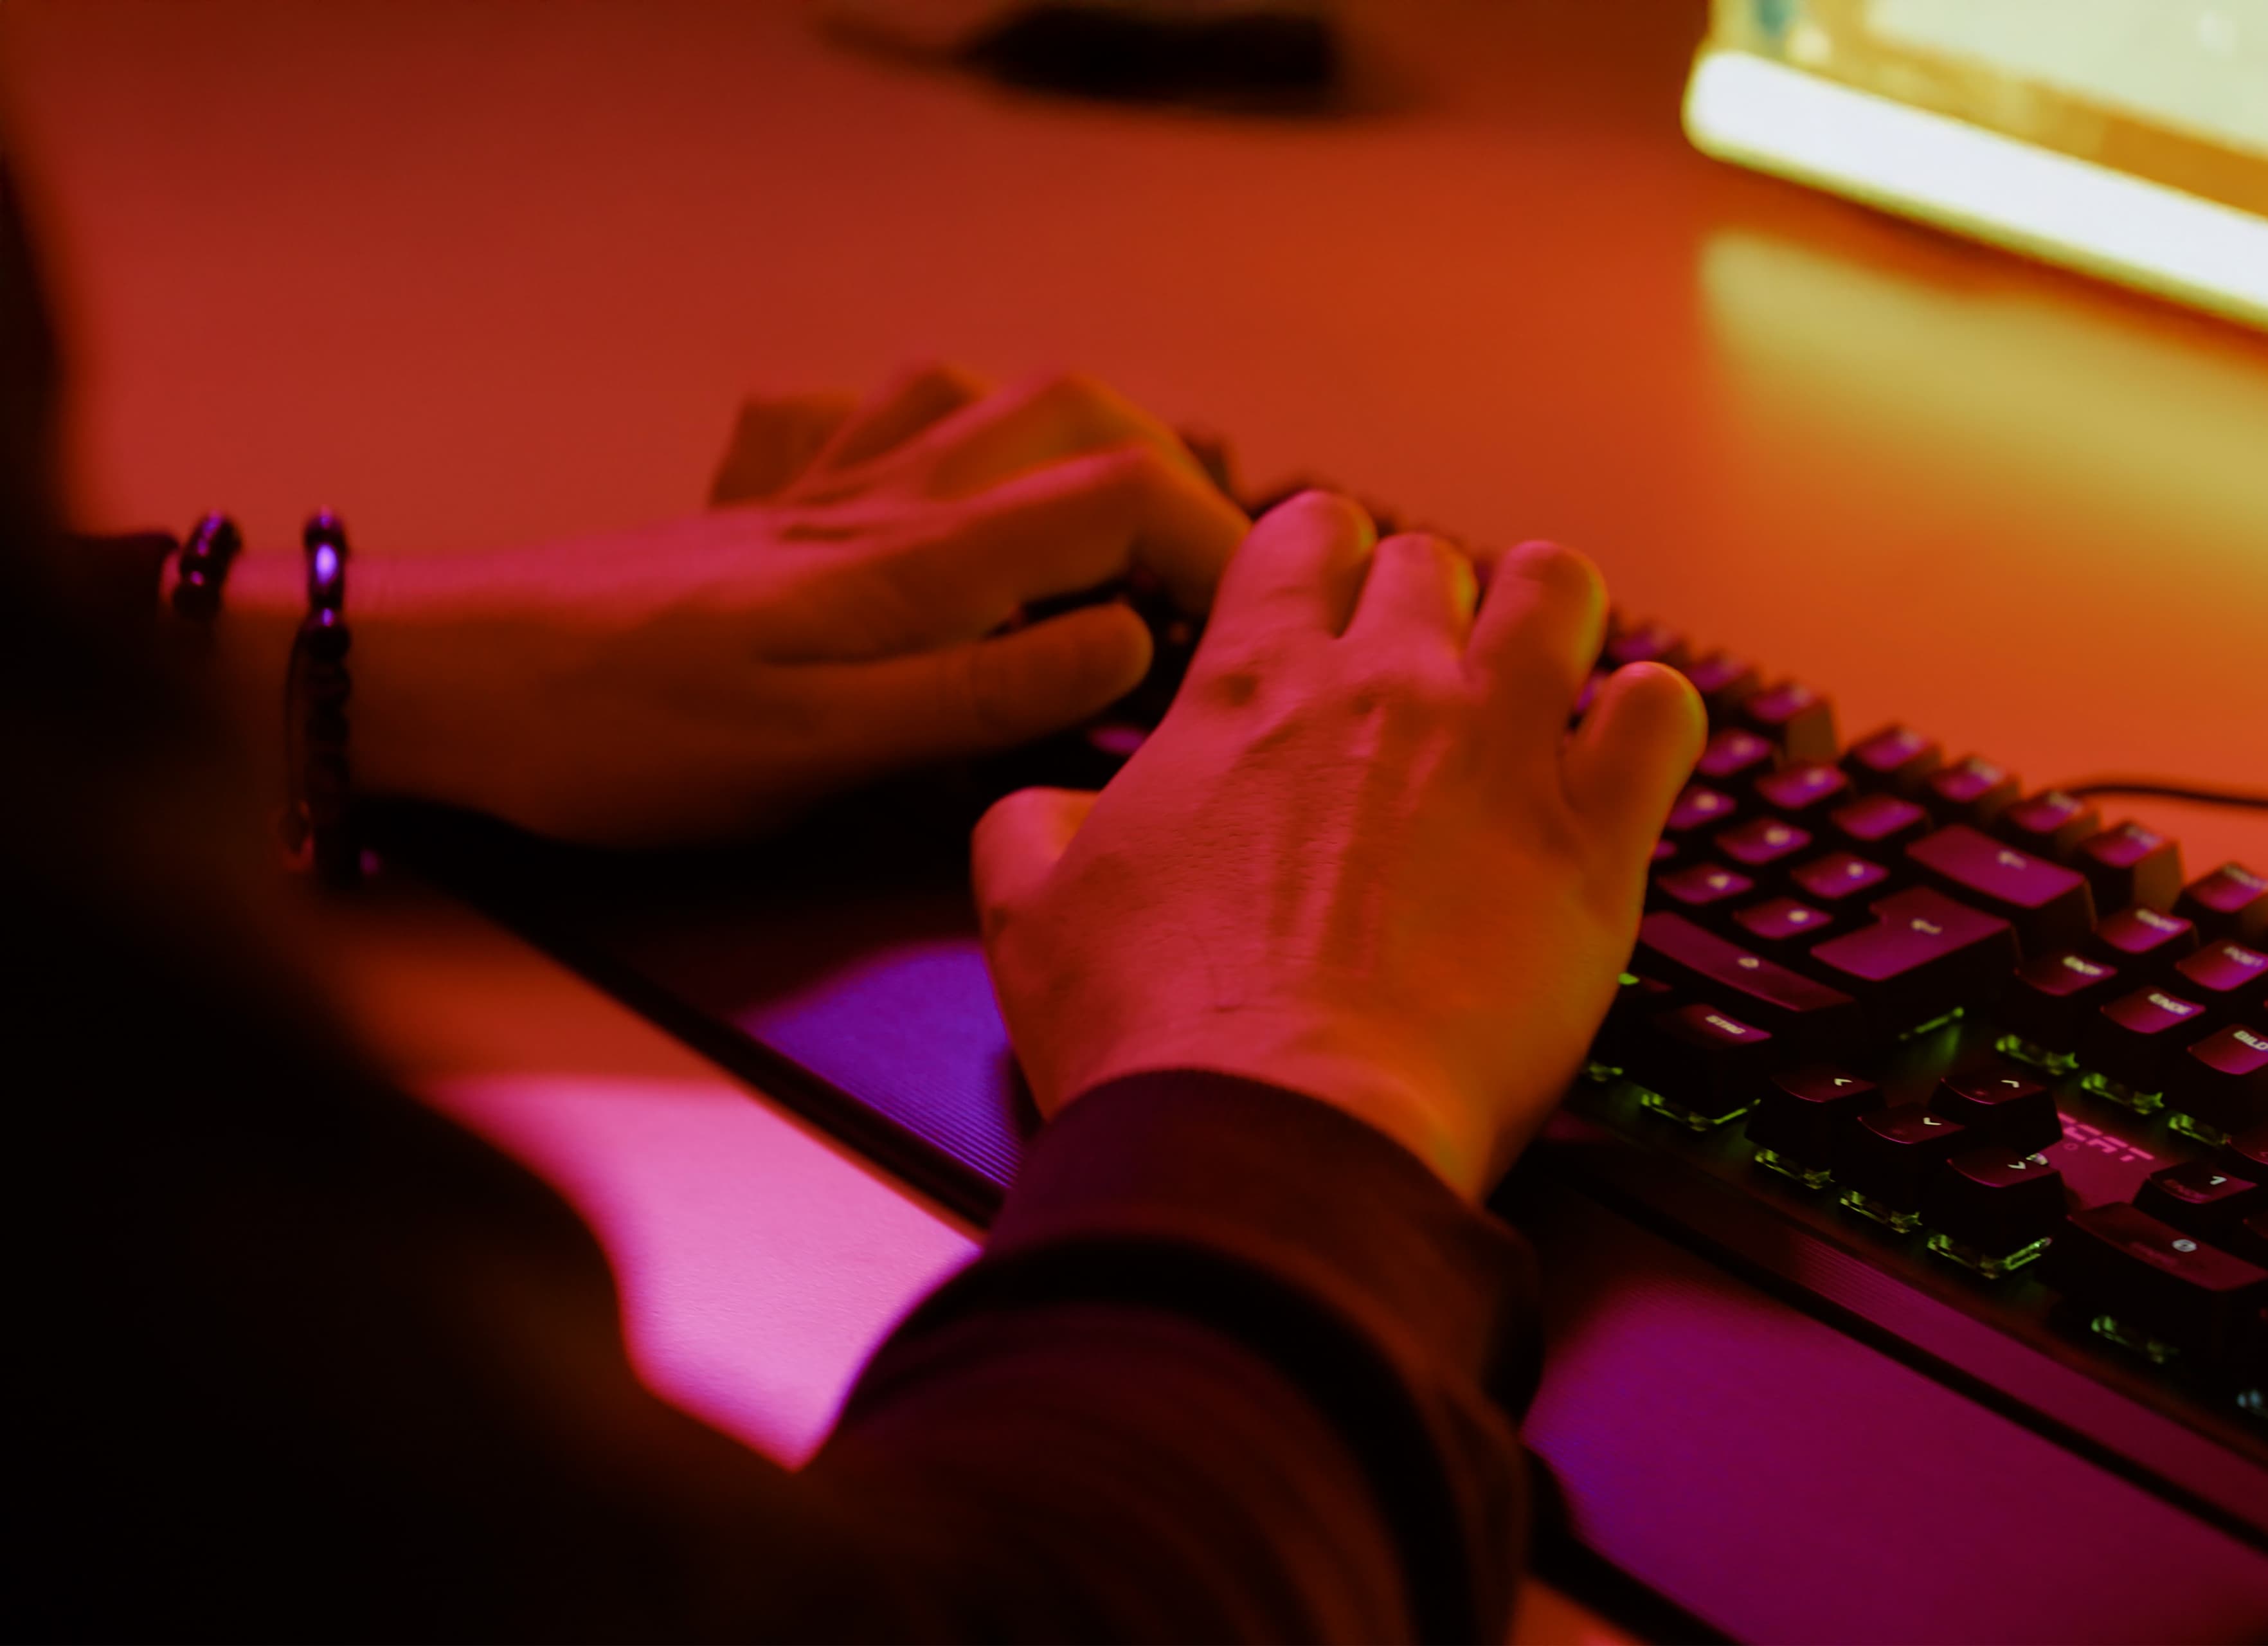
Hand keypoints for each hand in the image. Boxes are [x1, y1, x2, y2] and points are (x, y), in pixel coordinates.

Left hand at [218, 367, 1247, 845]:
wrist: (445, 681)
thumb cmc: (621, 740)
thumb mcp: (815, 756)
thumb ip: (981, 696)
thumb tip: (1132, 643)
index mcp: (909, 561)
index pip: (1120, 495)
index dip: (1222, 546)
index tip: (1263, 629)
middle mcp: (879, 498)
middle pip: (1076, 414)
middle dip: (1174, 481)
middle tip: (1206, 584)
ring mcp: (819, 488)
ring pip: (987, 396)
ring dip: (1079, 439)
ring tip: (1118, 529)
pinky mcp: (767, 504)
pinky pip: (882, 413)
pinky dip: (952, 426)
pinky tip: (956, 480)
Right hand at [971, 493, 1705, 1199]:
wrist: (1275, 1133)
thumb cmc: (1157, 1035)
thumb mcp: (1034, 917)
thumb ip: (1035, 830)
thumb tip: (1053, 810)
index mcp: (1252, 689)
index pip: (1307, 535)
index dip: (1320, 560)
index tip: (1326, 606)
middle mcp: (1384, 689)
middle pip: (1431, 562)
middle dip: (1424, 605)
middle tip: (1419, 679)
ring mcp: (1498, 752)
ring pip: (1561, 592)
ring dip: (1549, 618)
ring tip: (1540, 676)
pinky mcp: (1592, 841)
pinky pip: (1663, 714)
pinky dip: (1650, 719)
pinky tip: (1620, 758)